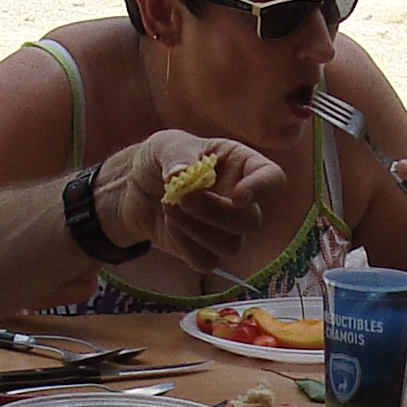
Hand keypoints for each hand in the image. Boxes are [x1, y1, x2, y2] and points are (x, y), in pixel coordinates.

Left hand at [101, 131, 282, 272]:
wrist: (133, 187)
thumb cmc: (159, 159)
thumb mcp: (165, 145)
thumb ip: (177, 155)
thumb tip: (183, 174)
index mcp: (241, 165)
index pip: (273, 179)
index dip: (262, 190)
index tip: (239, 196)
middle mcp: (240, 200)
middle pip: (250, 221)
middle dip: (214, 213)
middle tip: (181, 196)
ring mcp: (225, 228)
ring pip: (231, 246)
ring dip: (195, 229)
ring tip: (168, 205)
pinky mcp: (206, 250)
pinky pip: (208, 261)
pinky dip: (185, 246)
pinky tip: (170, 225)